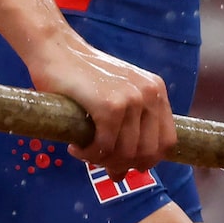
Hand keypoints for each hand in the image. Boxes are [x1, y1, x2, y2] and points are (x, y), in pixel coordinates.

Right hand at [23, 23, 176, 172]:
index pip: (167, 142)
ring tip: (84, 151)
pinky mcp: (110, 105)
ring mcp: (131, 98)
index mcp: (157, 91)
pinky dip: (89, 154)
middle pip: (147, 153)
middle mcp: (150, 93)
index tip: (124, 164)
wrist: (56, 48)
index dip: (146, 160)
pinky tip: (76, 147)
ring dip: (101, 161)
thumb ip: (127, 127)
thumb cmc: (82, 75)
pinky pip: (105, 147)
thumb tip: (122, 174)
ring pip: (125, 154)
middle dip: (122, 164)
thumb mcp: (117, 94)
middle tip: (99, 161)